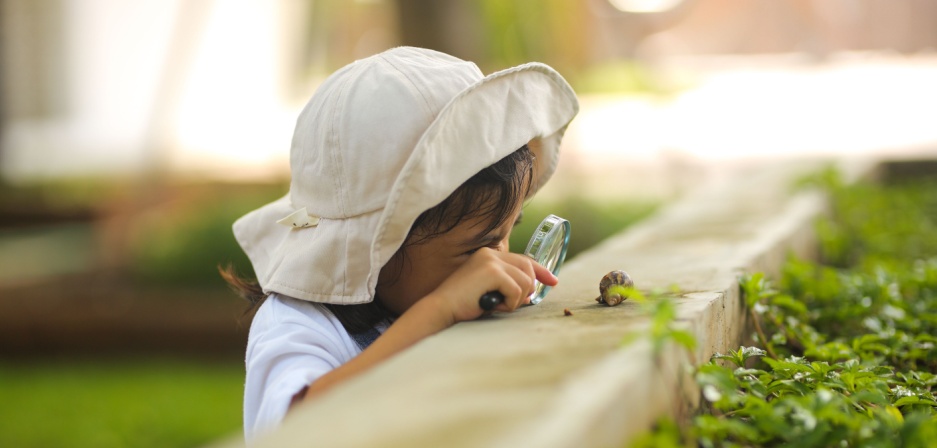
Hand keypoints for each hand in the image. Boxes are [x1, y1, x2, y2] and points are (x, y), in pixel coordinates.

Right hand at [424, 248, 557, 323]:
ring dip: (515, 299)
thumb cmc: (464, 304)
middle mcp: (490, 253)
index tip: (553, 281)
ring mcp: (491, 261)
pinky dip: (509, 303)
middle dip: (527, 289)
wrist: (442, 309)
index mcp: (488, 254)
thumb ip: (507, 283)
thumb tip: (532, 289)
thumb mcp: (489, 289)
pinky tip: (492, 305)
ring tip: (496, 304)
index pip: (523, 259)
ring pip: (525, 281)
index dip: (541, 270)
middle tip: (515, 302)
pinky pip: (516, 290)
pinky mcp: (492, 272)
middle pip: (528, 268)